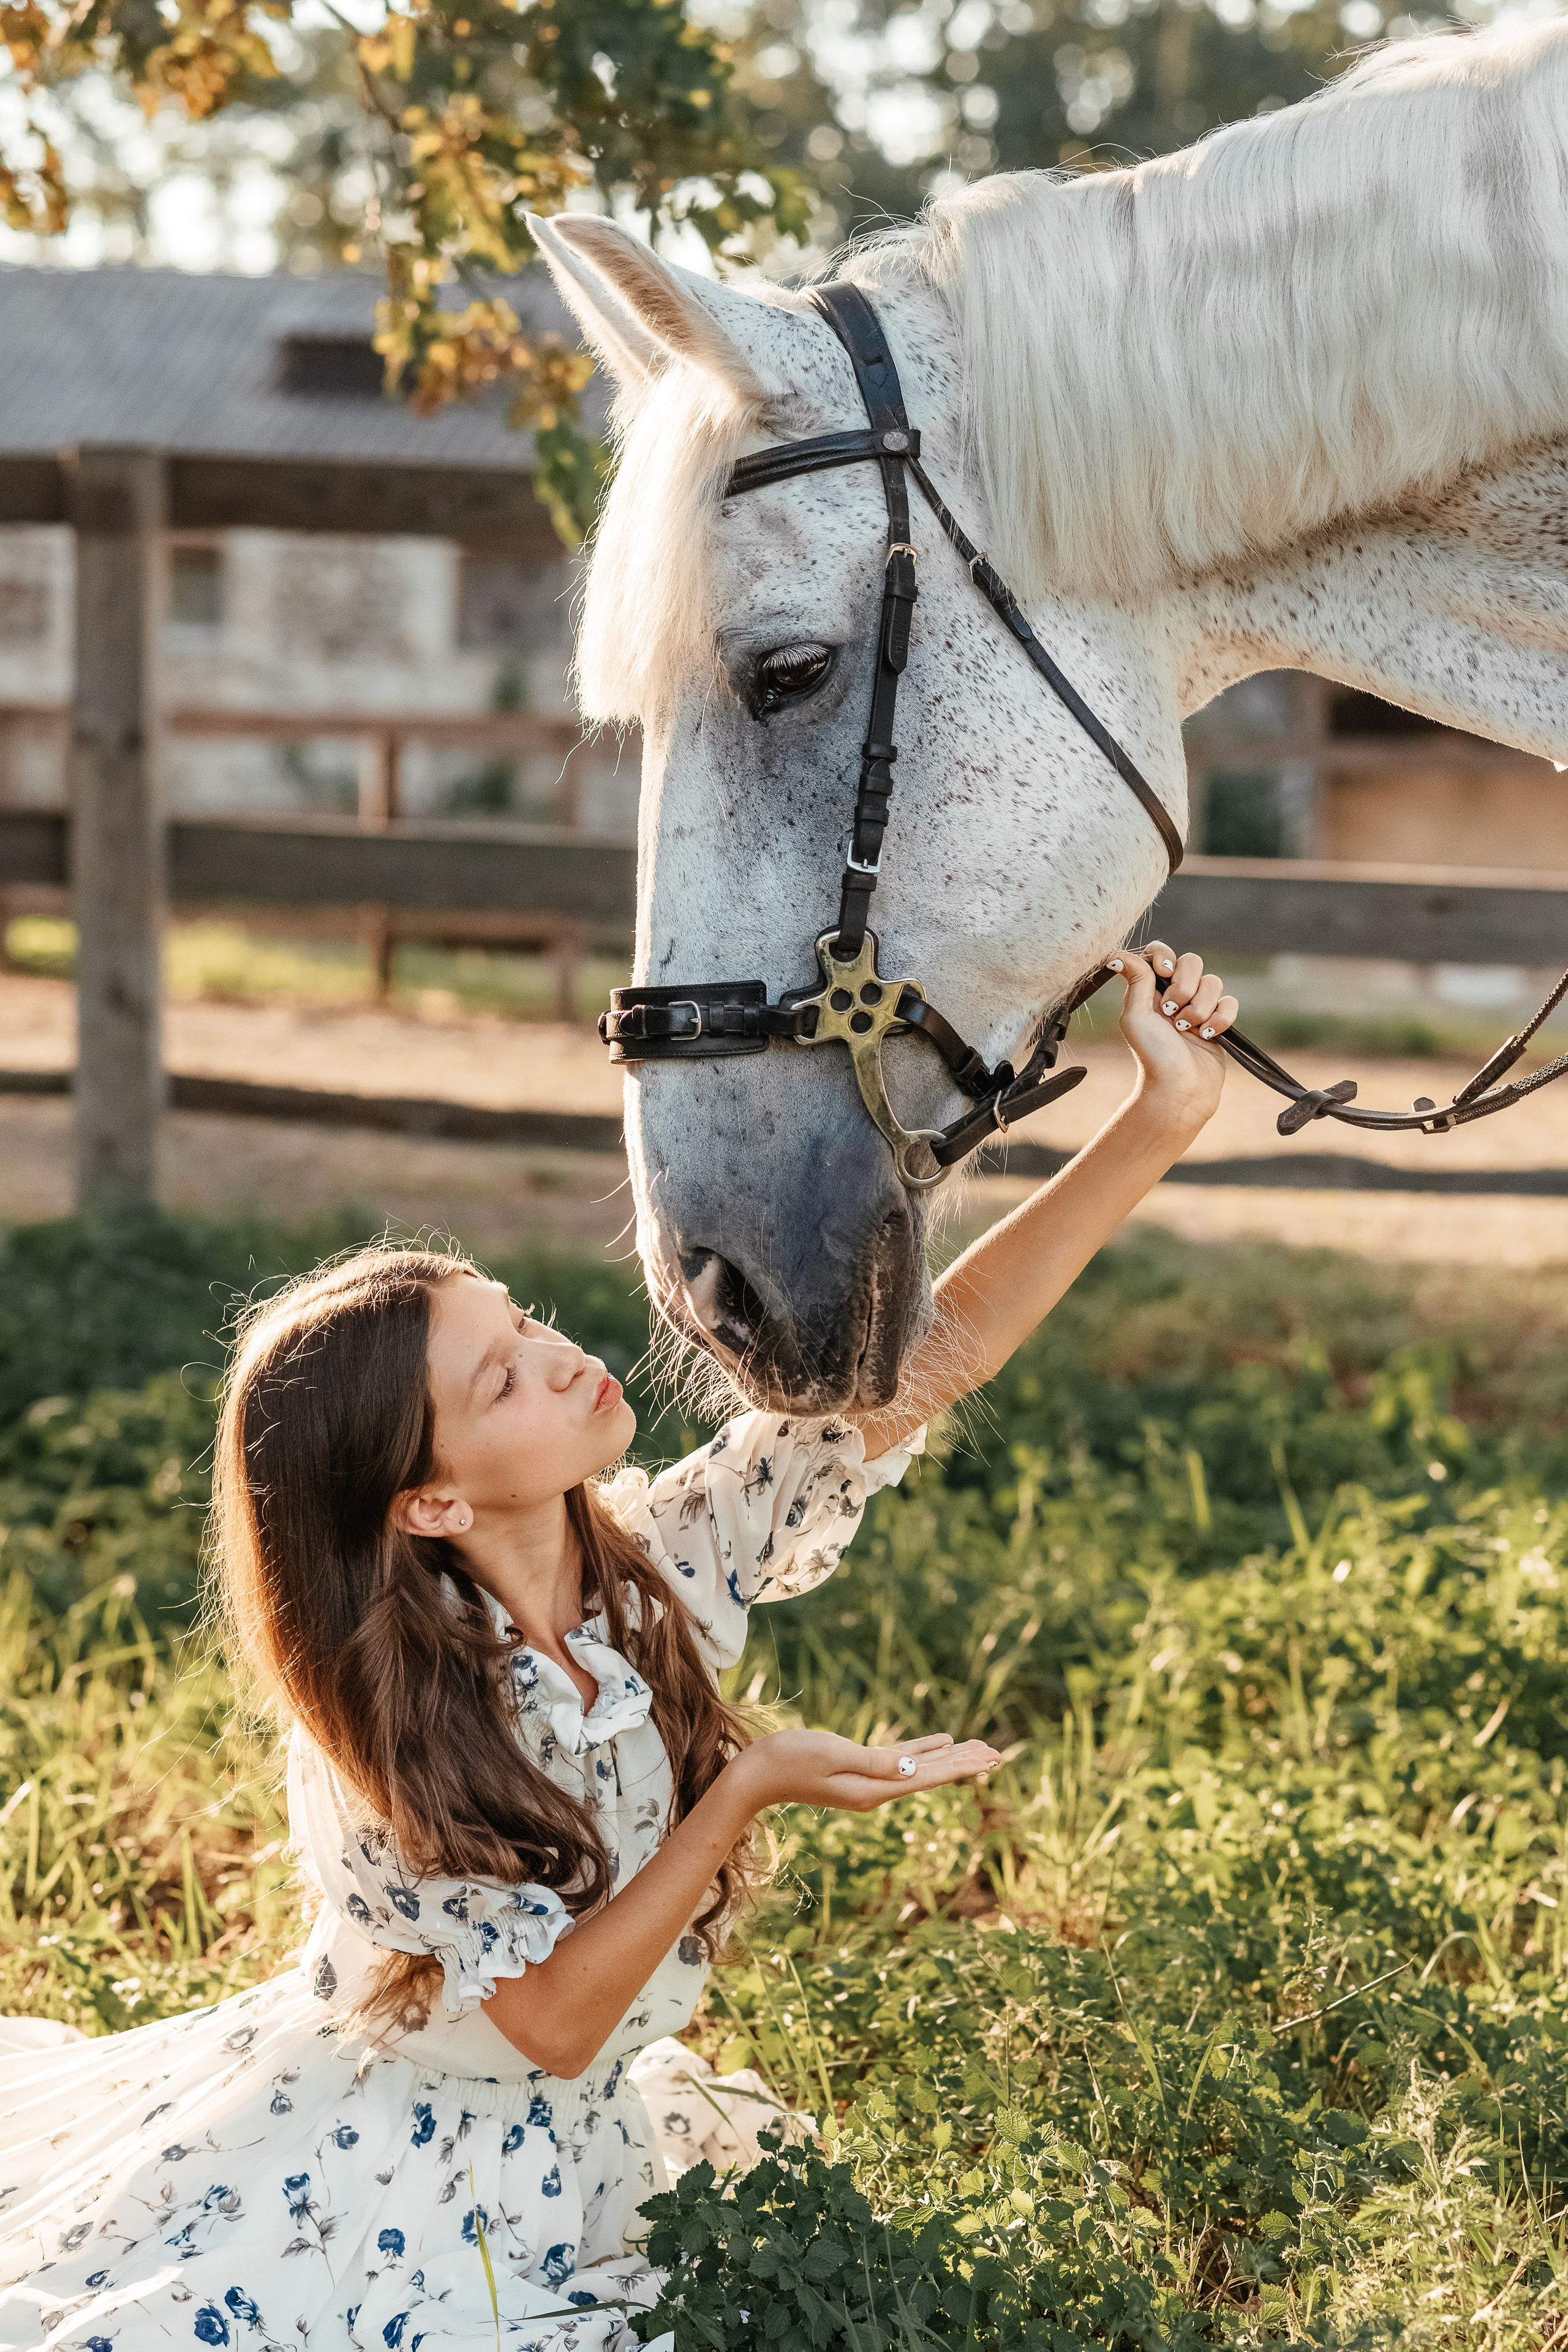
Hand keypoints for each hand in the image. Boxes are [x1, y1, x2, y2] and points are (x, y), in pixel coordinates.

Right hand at [733, 1728, 1000, 1813]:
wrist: (756, 1773)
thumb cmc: (790, 1759)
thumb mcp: (834, 1756)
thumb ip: (874, 1763)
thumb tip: (913, 1769)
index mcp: (874, 1790)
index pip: (928, 1777)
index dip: (961, 1766)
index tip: (990, 1759)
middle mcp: (877, 1790)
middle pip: (932, 1774)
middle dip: (965, 1762)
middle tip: (999, 1753)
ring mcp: (868, 1782)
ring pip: (921, 1767)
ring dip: (950, 1756)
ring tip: (979, 1749)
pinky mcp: (858, 1769)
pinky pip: (901, 1760)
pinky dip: (924, 1750)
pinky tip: (941, 1741)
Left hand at [1109, 941, 1237, 1127]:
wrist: (1180, 1089)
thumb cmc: (1153, 1054)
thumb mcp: (1136, 1016)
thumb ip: (1135, 980)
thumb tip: (1116, 953)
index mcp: (1151, 989)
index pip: (1161, 952)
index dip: (1166, 956)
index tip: (1164, 970)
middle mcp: (1175, 994)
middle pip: (1192, 961)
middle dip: (1184, 986)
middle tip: (1171, 1012)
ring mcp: (1199, 1006)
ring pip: (1213, 982)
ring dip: (1200, 1008)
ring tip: (1187, 1030)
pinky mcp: (1219, 1020)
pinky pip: (1230, 1002)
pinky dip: (1220, 1019)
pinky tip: (1207, 1036)